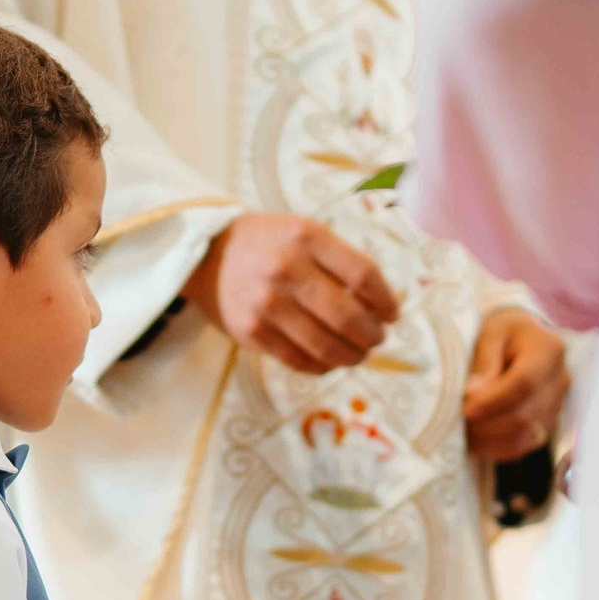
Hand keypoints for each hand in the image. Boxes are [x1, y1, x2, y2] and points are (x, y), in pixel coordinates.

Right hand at [184, 213, 401, 373]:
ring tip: (358, 354)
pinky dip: (323, 366)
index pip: (363, 275)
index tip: (392, 314)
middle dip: (372, 335)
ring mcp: (266, 304)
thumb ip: (339, 262)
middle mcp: (286, 269)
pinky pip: (298, 361)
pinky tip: (330, 361)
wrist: (206, 254)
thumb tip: (379, 306)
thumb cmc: (268, 244)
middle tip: (377, 338)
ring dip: (352, 356)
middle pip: (348, 316)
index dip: (386, 301)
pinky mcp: (251, 332)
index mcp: (306, 237)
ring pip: (326, 345)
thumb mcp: (304, 233)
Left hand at [462, 308, 568, 461]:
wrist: (520, 339)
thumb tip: (475, 393)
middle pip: (524, 415)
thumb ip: (484, 360)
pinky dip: (495, 448)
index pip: (524, 383)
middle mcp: (559, 380)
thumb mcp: (489, 332)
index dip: (494, 401)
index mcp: (548, 349)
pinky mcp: (546, 425)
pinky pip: (522, 447)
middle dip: (486, 424)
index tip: (466, 409)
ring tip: (461, 430)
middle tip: (454, 421)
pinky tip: (474, 440)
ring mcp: (556, 406)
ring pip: (523, 436)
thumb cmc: (501, 332)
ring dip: (488, 439)